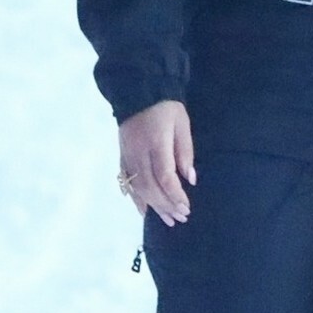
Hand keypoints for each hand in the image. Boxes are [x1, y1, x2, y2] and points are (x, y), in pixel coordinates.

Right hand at [118, 99, 194, 226]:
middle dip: (166, 205)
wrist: (138, 92)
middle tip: (181, 217)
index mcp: (156, 143)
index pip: (164, 176)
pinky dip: (136, 199)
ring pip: (138, 188)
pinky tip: (144, 211)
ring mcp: (128, 156)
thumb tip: (190, 179)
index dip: (175, 195)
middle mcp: (139, 153)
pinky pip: (127, 182)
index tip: (186, 207)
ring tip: (168, 220)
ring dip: (154, 206)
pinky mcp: (122, 157)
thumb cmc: (166, 108)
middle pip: (150, 186)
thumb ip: (185, 152)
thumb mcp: (182, 124)